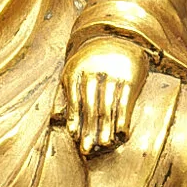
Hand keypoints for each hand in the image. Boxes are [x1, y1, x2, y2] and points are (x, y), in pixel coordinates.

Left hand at [63, 36, 147, 156]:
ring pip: (108, 107)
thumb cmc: (92, 61)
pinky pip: (126, 102)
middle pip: (90, 106)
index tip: (74, 136)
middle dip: (88, 130)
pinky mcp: (131, 77)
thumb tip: (56, 118)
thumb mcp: (75, 70)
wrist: (120, 36)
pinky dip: (123, 120)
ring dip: (106, 129)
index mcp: (75, 70)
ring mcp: (113, 73)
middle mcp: (93, 71)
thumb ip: (67, 94)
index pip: (73, 98)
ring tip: (104, 145)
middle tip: (87, 150)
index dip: (73, 118)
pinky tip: (121, 134)